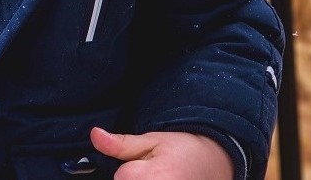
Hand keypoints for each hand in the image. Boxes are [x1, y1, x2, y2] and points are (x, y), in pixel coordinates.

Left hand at [90, 127, 233, 179]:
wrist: (215, 165)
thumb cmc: (182, 150)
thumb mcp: (152, 140)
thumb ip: (122, 144)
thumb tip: (95, 135)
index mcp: (158, 177)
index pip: (122, 177)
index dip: (129, 169)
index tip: (145, 163)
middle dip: (133, 178)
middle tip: (153, 173)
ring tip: (158, 176)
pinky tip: (159, 179)